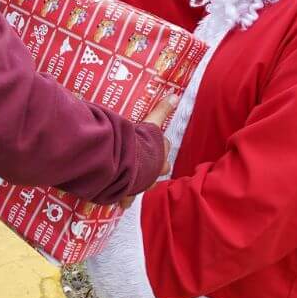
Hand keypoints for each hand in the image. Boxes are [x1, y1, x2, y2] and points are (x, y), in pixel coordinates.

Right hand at [120, 93, 179, 207]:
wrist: (127, 162)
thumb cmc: (139, 143)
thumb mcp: (151, 124)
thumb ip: (162, 110)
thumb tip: (175, 95)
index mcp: (160, 153)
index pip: (165, 147)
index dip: (161, 146)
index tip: (157, 146)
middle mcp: (155, 169)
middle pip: (161, 168)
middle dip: (155, 167)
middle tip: (146, 165)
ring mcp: (143, 183)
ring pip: (146, 185)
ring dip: (140, 183)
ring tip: (132, 183)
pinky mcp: (129, 193)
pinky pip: (126, 198)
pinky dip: (123, 199)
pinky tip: (120, 202)